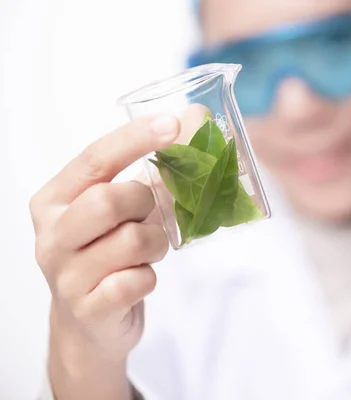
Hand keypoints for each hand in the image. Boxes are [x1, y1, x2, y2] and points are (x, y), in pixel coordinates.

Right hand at [30, 115, 178, 362]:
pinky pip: (136, 282)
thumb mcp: (119, 212)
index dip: (135, 139)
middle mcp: (52, 235)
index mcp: (55, 200)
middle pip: (110, 200)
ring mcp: (66, 275)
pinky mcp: (88, 309)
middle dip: (146, 203)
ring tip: (148, 250)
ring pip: (131, 241)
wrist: (88, 324)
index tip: (171, 124)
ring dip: (155, 243)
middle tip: (152, 214)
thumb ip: (148, 173)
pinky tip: (139, 278)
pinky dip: (149, 277)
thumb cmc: (107, 256)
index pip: (95, 158)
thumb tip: (196, 118)